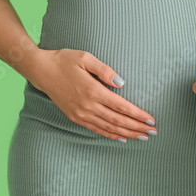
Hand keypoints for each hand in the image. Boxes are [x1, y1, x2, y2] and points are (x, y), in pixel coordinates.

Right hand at [29, 48, 156, 141]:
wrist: (42, 71)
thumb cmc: (65, 61)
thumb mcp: (85, 58)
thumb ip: (105, 70)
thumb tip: (121, 83)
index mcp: (92, 91)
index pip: (121, 106)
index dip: (137, 114)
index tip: (151, 120)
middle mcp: (87, 106)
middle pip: (118, 120)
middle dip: (137, 127)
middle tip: (153, 132)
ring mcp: (81, 114)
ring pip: (108, 127)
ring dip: (127, 133)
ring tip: (143, 137)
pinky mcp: (75, 117)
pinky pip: (96, 129)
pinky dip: (110, 135)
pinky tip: (122, 137)